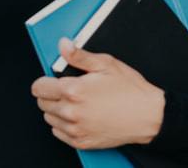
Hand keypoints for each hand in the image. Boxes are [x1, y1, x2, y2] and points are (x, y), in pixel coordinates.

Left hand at [30, 37, 165, 149]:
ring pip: (49, 118)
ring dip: (57, 110)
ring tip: (77, 103)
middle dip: (51, 94)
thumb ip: (79, 55)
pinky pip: (59, 133)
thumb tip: (63, 45)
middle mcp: (71, 112)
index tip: (51, 80)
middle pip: (42, 103)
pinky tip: (80, 116)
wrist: (148, 116)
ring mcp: (76, 129)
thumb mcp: (105, 64)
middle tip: (69, 90)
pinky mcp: (81, 142)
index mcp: (73, 90)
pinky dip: (65, 125)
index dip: (44, 81)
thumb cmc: (130, 90)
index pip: (39, 87)